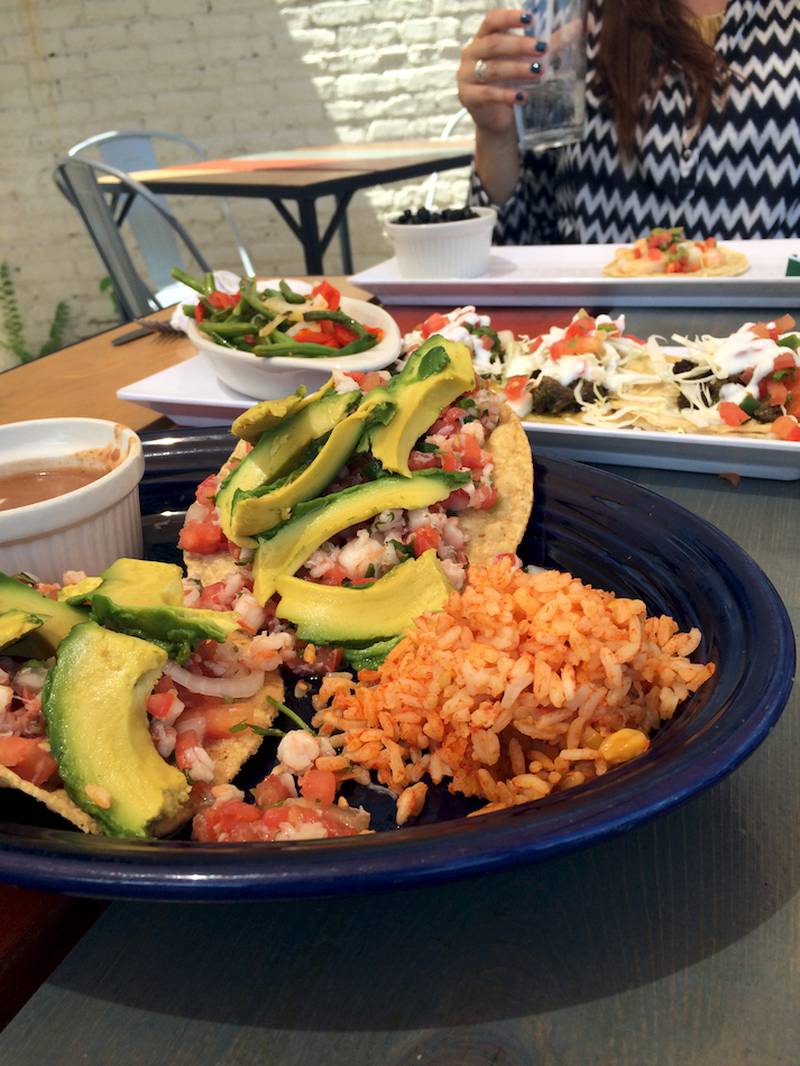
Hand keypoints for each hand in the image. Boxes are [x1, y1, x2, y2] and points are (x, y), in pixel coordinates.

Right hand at [458, 8, 544, 137]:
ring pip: (492, 69)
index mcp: (484, 38)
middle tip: (542, 50)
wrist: (499, 120)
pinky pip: (488, 94)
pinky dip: (507, 95)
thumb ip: (552, 44)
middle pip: (494, 44)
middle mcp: (471, 54)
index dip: (509, 18)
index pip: (492, 21)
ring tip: (538, 72)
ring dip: (517, 69)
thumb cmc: (513, 83)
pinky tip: (523, 97)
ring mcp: (466, 76)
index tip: (530, 20)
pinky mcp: (468, 97)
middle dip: (519, 46)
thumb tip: (581, 25)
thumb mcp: (530, 60)